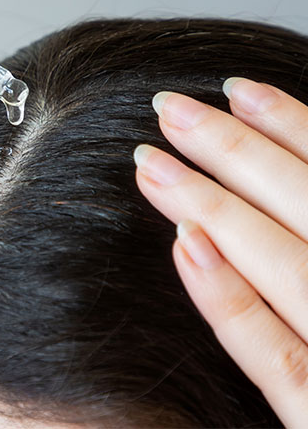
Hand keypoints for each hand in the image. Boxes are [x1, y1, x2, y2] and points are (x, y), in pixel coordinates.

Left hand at [134, 78, 307, 425]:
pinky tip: (183, 248)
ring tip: (150, 162)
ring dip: (214, 207)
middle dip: (236, 151)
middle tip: (169, 107)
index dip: (294, 126)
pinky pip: (273, 357)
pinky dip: (229, 300)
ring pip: (284, 266)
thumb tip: (296, 168)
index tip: (236, 87)